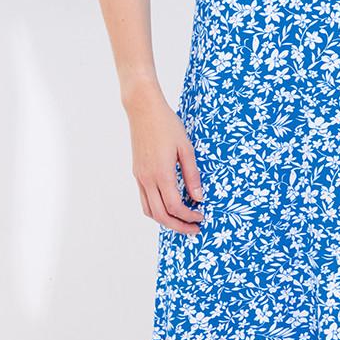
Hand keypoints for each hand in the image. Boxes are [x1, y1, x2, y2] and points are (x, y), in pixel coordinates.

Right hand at [126, 88, 204, 233]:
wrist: (143, 109)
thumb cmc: (167, 125)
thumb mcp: (186, 148)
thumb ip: (192, 175)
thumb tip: (199, 197)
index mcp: (162, 174)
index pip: (175, 207)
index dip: (190, 217)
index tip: (202, 216)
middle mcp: (148, 179)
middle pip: (161, 215)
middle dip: (178, 226)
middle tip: (194, 229)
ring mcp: (140, 177)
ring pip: (149, 211)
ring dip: (165, 221)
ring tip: (181, 221)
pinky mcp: (137, 173)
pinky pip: (144, 199)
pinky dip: (155, 209)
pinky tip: (168, 206)